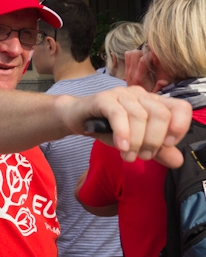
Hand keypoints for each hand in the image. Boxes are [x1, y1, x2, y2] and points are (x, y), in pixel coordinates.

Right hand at [60, 86, 191, 167]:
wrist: (76, 118)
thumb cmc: (107, 128)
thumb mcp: (136, 142)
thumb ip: (157, 150)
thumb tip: (178, 161)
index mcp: (154, 102)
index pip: (180, 108)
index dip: (179, 127)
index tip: (168, 145)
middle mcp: (141, 94)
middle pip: (161, 115)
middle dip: (153, 141)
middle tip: (142, 156)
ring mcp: (122, 94)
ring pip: (140, 116)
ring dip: (136, 141)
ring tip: (128, 156)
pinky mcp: (103, 98)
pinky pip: (118, 114)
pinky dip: (122, 133)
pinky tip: (121, 147)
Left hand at [125, 49, 168, 92]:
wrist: (135, 99)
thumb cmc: (149, 94)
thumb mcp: (156, 92)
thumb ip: (160, 87)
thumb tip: (163, 81)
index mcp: (140, 77)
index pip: (143, 60)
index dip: (151, 55)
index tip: (158, 57)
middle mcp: (131, 72)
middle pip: (135, 53)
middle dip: (144, 52)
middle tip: (151, 57)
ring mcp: (127, 70)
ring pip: (129, 53)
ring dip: (138, 53)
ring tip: (146, 58)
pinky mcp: (126, 70)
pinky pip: (127, 57)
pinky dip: (134, 55)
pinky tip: (141, 60)